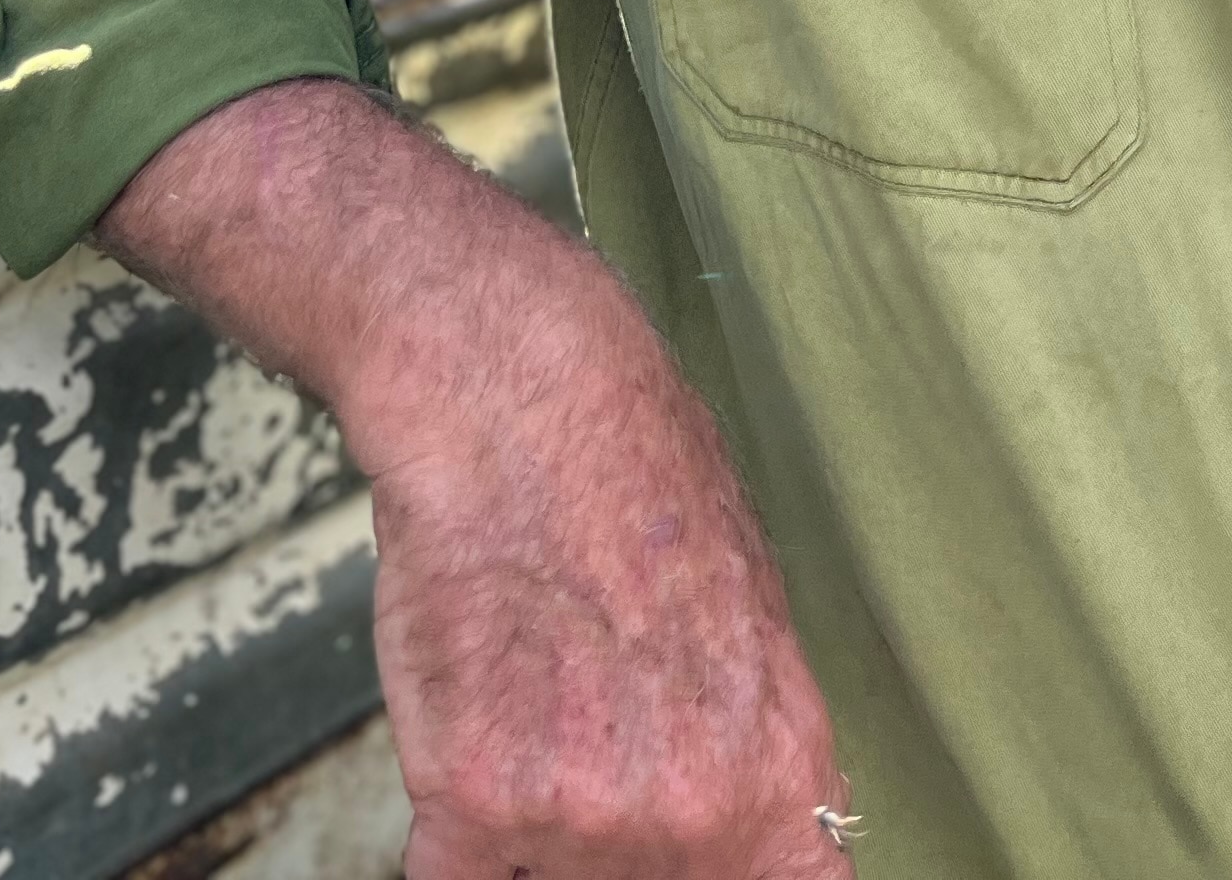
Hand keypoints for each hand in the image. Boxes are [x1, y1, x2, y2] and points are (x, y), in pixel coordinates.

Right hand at [100, 80, 846, 873]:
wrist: (519, 399)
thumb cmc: (630, 481)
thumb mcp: (750, 625)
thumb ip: (750, 754)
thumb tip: (754, 835)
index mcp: (780, 777)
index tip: (680, 863)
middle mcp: (695, 815)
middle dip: (611, 854)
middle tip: (582, 761)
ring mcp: (584, 815)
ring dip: (528, 832)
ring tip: (526, 719)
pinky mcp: (473, 797)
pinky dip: (451, 838)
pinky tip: (465, 747)